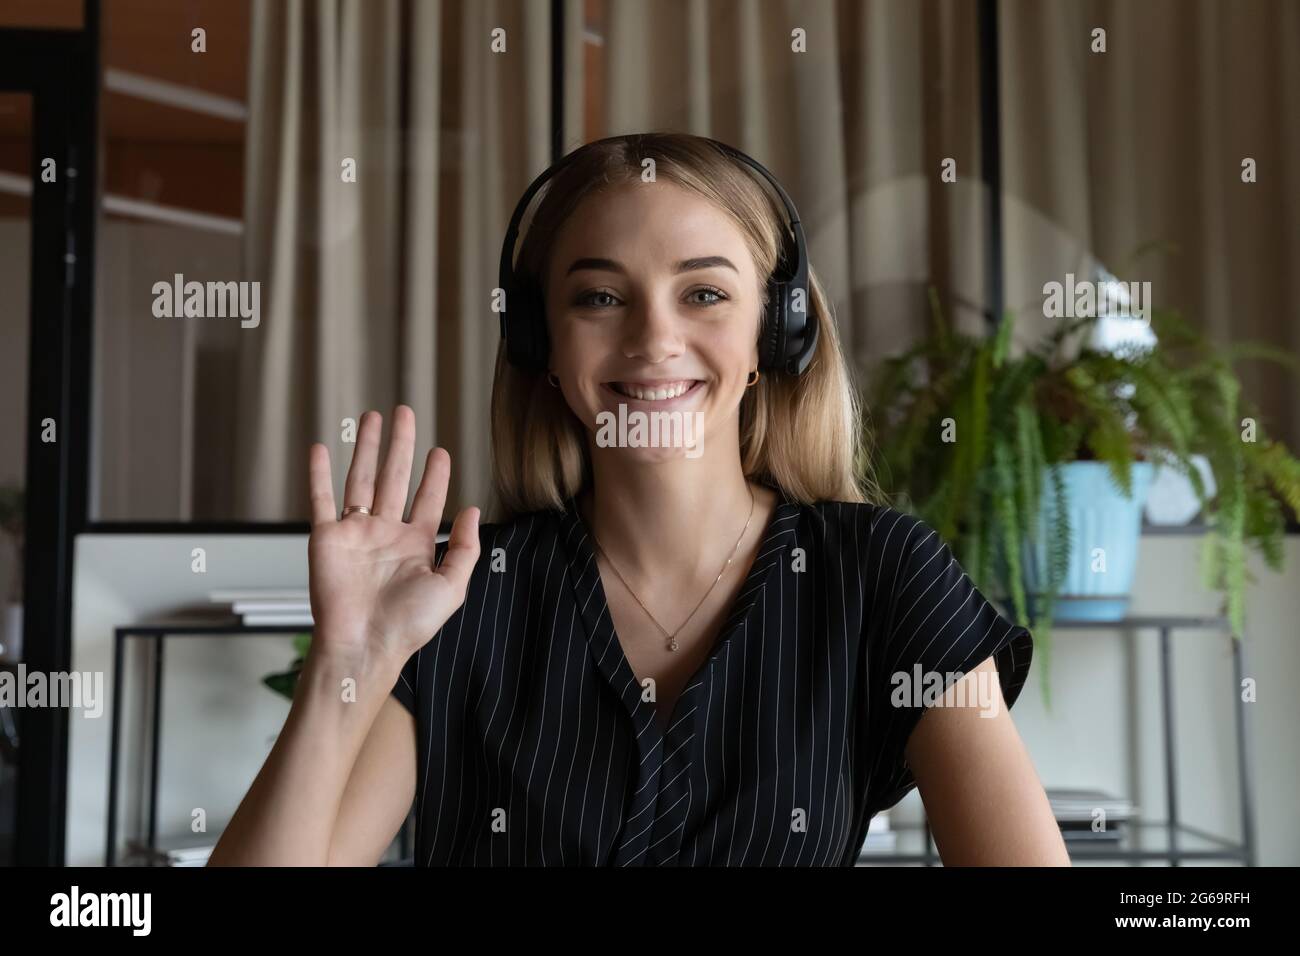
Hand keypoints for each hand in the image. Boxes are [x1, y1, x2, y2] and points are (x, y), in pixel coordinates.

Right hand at [306, 405, 479, 670]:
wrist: (364, 646)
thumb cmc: (407, 627)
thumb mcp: (452, 587)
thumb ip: (466, 548)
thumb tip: (474, 510)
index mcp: (416, 545)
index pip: (428, 498)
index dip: (435, 474)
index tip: (440, 451)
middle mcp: (385, 534)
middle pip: (394, 477)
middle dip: (400, 445)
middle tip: (405, 413)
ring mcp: (355, 534)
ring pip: (361, 479)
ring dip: (366, 448)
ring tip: (372, 418)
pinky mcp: (326, 539)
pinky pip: (321, 499)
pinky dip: (319, 473)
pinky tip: (322, 448)